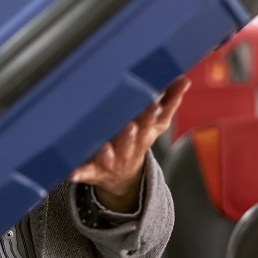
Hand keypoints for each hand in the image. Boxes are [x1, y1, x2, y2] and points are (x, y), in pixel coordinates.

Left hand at [70, 77, 190, 211]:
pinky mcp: (93, 171)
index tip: (153, 106)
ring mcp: (110, 161)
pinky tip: (72, 173)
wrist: (122, 177)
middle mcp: (127, 149)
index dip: (150, 116)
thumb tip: (185, 80)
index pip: (148, 124)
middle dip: (130, 134)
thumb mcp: (155, 124)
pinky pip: (85, 173)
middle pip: (130, 142)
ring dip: (106, 153)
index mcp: (142, 136)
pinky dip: (80, 173)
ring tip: (103, 146)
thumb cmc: (138, 141)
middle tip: (131, 125)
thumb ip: (169, 102)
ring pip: (108, 157)